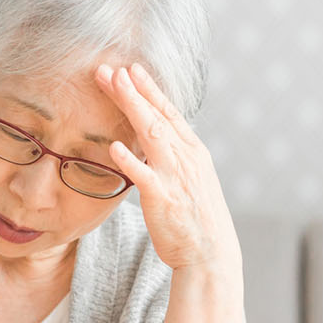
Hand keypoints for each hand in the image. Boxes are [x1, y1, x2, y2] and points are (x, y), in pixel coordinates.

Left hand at [93, 62, 239, 273]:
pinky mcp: (164, 199)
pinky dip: (129, 159)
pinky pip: (143, 175)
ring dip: (132, 107)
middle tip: (110, 69)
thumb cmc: (198, 220)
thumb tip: (156, 143)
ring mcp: (175, 176)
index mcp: (193, 152)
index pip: (169, 113)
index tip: (132, 69)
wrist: (211, 253)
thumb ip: (175, 158)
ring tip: (113, 86)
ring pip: (151, 134)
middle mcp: (186, 158)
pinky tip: (113, 146)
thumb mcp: (192, 180)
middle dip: (133, 90)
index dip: (150, 89)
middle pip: (156, 116)